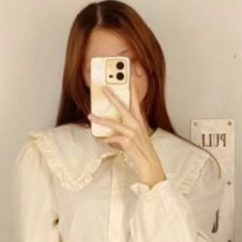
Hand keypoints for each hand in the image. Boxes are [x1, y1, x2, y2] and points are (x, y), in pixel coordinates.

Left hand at [88, 69, 166, 187]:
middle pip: (124, 107)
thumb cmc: (143, 151)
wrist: (150, 165)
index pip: (136, 101)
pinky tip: (101, 141)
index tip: (129, 77)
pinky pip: (111, 139)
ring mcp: (132, 133)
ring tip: (91, 116)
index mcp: (140, 121)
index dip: (133, 88)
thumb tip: (111, 124)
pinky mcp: (127, 142)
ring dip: (101, 119)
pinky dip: (105, 140)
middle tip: (105, 88)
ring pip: (114, 123)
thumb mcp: (138, 135)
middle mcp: (137, 125)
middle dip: (113, 96)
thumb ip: (127, 127)